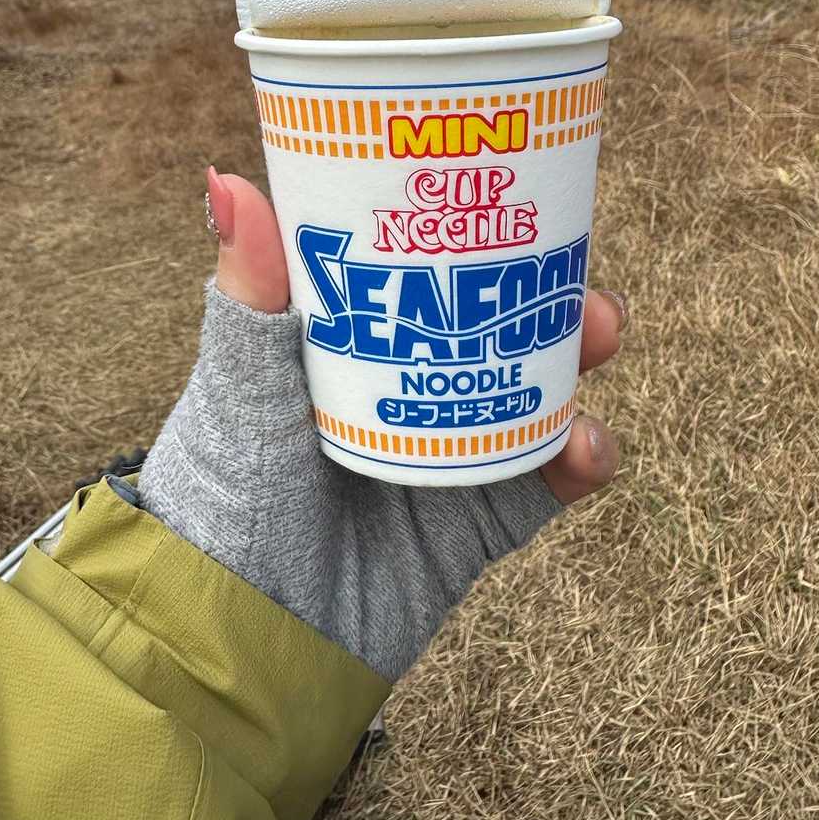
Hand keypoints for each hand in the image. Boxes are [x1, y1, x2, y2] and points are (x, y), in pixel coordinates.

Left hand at [139, 171, 622, 682]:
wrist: (239, 640)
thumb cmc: (220, 498)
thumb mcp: (239, 385)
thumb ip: (247, 294)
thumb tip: (225, 178)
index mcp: (357, 342)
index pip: (430, 270)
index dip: (483, 234)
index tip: (526, 197)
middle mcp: (411, 389)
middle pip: (501, 326)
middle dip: (554, 297)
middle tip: (583, 286)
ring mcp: (450, 453)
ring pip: (538, 392)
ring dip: (579, 362)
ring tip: (598, 342)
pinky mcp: (477, 522)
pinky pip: (546, 481)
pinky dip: (581, 459)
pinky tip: (587, 446)